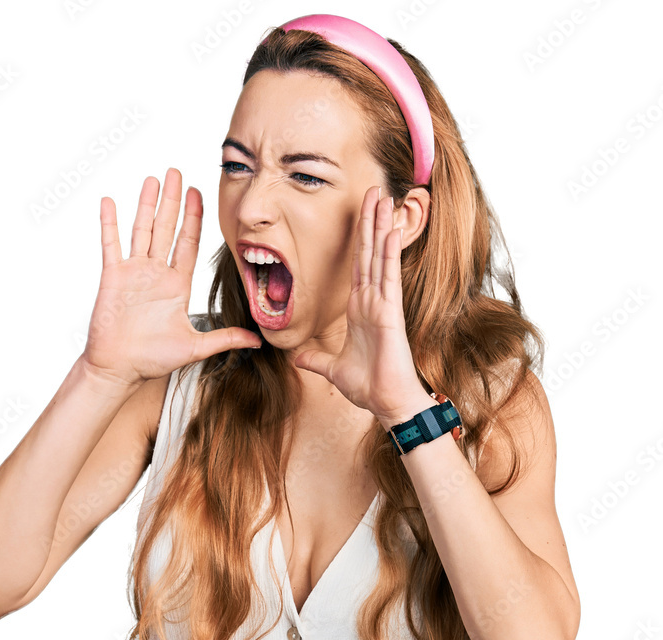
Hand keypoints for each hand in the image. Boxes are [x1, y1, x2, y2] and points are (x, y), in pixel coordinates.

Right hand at [83, 167, 261, 386]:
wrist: (120, 369)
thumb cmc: (153, 360)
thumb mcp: (196, 347)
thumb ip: (225, 339)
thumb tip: (257, 342)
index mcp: (177, 285)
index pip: (188, 243)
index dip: (195, 218)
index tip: (199, 193)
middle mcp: (156, 274)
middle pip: (167, 228)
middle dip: (173, 200)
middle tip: (177, 172)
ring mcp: (133, 273)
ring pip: (141, 229)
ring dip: (147, 204)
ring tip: (153, 179)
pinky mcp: (112, 277)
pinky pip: (111, 244)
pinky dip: (110, 223)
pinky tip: (109, 201)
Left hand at [293, 185, 432, 422]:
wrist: (387, 403)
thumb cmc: (368, 387)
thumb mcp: (332, 370)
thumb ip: (314, 360)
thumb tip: (294, 358)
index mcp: (360, 309)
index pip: (358, 266)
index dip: (358, 238)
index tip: (360, 213)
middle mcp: (372, 301)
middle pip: (370, 253)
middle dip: (370, 221)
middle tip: (373, 189)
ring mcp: (383, 305)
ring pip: (380, 257)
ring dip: (381, 226)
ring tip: (384, 198)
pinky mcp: (390, 313)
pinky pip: (388, 277)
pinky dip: (389, 253)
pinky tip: (391, 230)